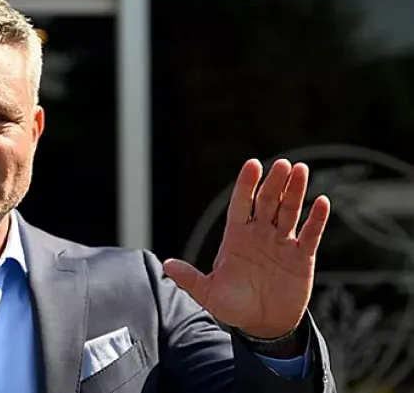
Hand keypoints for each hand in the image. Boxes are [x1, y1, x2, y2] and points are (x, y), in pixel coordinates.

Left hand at [163, 158, 330, 338]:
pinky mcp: (301, 257)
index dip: (246, 185)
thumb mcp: (209, 294)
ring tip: (300, 170)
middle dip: (273, 183)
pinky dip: (316, 219)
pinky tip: (321, 201)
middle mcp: (259, 234)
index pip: (241, 204)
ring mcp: (281, 243)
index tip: (252, 165)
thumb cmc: (233, 306)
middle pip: (267, 202)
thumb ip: (190, 279)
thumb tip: (166, 265)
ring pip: (289, 211)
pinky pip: (310, 234)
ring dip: (295, 192)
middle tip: (281, 164)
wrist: (262, 325)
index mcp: (236, 237)